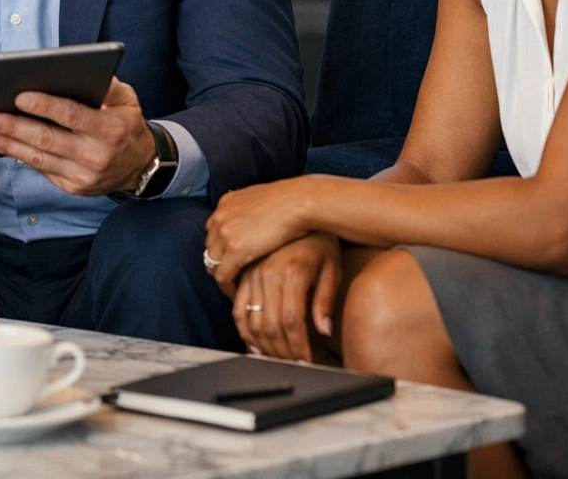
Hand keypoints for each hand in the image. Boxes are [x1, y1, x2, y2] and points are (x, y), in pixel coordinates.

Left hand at [0, 77, 155, 196]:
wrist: (139, 166)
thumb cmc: (126, 125)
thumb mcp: (127, 100)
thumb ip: (109, 85)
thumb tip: (85, 70)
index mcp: (108, 130)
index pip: (72, 116)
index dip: (45, 106)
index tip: (20, 97)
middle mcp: (95, 155)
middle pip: (47, 139)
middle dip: (13, 127)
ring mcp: (82, 175)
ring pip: (37, 158)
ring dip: (7, 144)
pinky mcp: (72, 186)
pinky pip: (40, 168)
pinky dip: (17, 155)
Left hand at [205, 176, 317, 293]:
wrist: (300, 202)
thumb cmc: (292, 201)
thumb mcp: (263, 200)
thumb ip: (253, 211)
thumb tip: (257, 219)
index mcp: (226, 203)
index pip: (215, 231)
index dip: (224, 248)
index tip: (234, 260)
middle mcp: (220, 217)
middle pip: (211, 248)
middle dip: (221, 263)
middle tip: (235, 278)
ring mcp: (224, 234)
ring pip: (213, 264)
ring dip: (224, 277)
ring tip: (237, 288)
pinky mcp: (234, 250)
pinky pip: (222, 276)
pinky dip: (228, 287)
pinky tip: (240, 293)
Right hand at [234, 233, 340, 360]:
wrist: (300, 203)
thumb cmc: (320, 238)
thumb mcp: (332, 267)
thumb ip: (325, 300)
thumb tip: (322, 331)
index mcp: (291, 273)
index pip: (292, 323)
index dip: (297, 347)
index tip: (304, 361)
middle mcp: (267, 272)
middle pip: (269, 324)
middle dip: (280, 351)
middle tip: (290, 363)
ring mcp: (251, 268)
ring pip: (247, 317)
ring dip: (260, 342)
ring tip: (272, 355)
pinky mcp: (242, 266)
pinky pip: (236, 301)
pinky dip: (241, 323)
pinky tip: (252, 336)